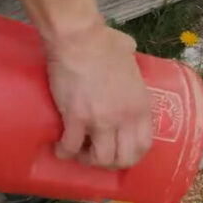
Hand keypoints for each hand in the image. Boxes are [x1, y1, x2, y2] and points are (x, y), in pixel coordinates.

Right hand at [46, 23, 152, 168]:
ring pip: (100, 159)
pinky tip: (59, 147)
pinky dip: (64, 152)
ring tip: (79, 151)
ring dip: (88, 159)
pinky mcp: (75, 118)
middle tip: (96, 155)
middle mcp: (124, 118)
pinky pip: (70, 147)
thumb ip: (132, 61)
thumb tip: (127, 51)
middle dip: (109, 163)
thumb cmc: (104, 41)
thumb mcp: (130, 55)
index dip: (130, 155)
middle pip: (123, 158)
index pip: (143, 145)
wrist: (79, 39)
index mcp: (140, 105)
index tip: (119, 152)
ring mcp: (100, 120)